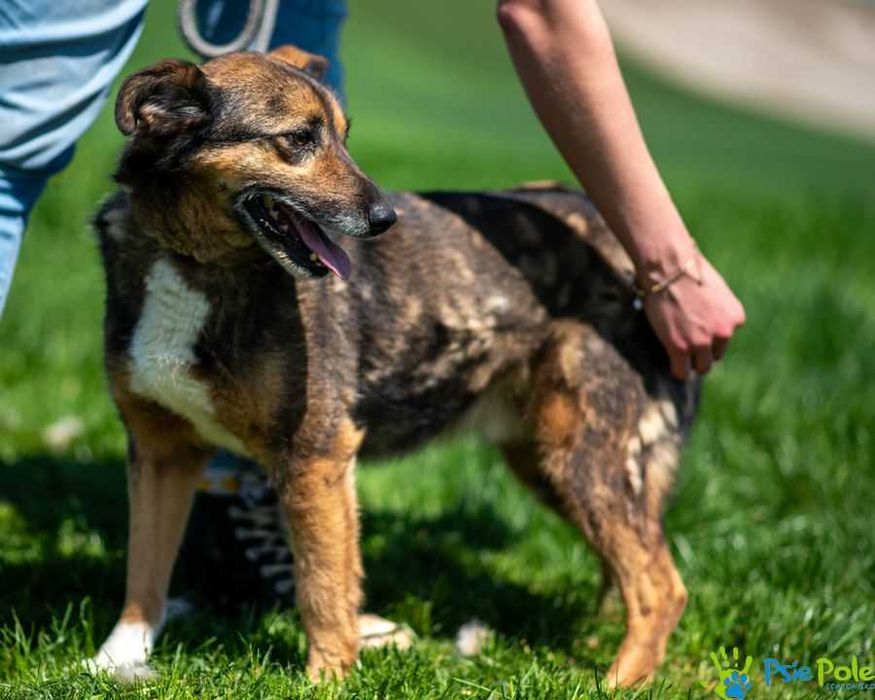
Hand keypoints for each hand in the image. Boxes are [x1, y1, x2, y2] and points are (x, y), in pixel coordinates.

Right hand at [641, 251, 745, 378]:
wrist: (670, 267)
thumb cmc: (689, 271)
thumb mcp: (716, 290)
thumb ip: (717, 310)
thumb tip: (705, 319)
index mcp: (736, 318)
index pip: (726, 338)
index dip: (710, 335)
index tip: (697, 327)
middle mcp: (723, 333)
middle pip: (715, 355)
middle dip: (703, 351)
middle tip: (686, 341)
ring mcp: (701, 342)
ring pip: (701, 366)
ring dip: (691, 362)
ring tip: (679, 354)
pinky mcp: (680, 347)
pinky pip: (681, 371)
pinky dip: (677, 370)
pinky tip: (672, 364)